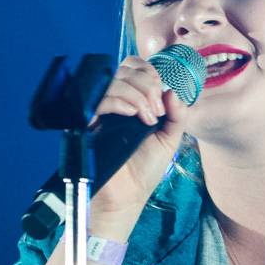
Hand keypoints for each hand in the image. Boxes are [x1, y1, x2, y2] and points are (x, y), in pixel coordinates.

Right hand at [88, 55, 189, 222]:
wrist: (128, 196)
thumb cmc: (145, 169)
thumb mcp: (170, 138)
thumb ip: (177, 114)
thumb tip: (173, 90)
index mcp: (132, 100)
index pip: (133, 67)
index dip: (148, 71)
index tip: (161, 91)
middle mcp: (114, 102)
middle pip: (124, 70)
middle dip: (147, 85)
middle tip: (157, 110)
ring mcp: (99, 111)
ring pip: (113, 82)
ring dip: (137, 95)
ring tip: (148, 118)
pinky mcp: (87, 123)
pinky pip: (99, 99)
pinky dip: (119, 101)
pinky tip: (132, 115)